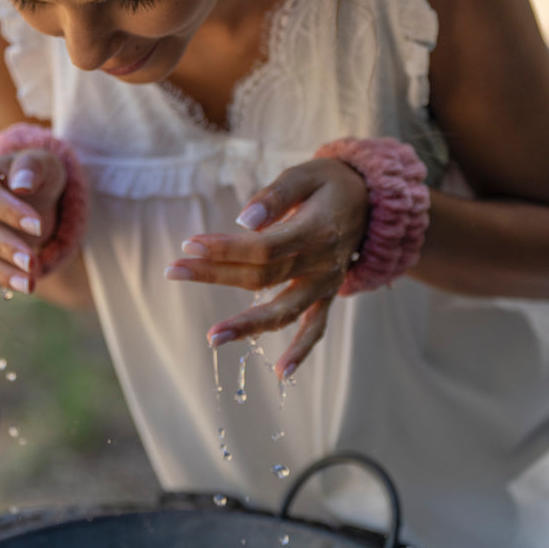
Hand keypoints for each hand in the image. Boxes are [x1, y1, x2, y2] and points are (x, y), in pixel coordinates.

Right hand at [0, 148, 66, 314]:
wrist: (35, 196)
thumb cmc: (37, 175)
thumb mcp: (43, 163)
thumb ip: (31, 168)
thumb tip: (20, 184)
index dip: (9, 212)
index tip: (37, 226)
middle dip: (7, 249)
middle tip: (33, 262)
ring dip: (1, 275)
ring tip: (30, 286)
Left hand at [165, 158, 367, 378]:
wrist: (374, 201)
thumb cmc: (330, 183)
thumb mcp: (305, 174)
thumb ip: (275, 196)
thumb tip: (244, 221)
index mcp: (314, 230)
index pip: (263, 247)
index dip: (225, 248)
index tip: (189, 246)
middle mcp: (321, 263)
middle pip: (262, 277)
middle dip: (214, 275)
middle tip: (173, 271)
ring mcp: (326, 284)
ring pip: (284, 310)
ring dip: (248, 326)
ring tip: (212, 338)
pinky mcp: (328, 296)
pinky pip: (316, 328)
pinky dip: (302, 351)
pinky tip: (282, 373)